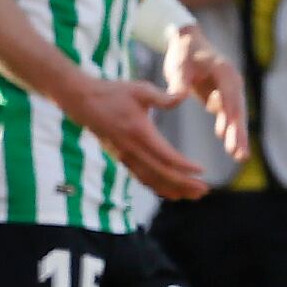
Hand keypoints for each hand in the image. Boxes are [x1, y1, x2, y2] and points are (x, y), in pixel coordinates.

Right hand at [67, 74, 207, 199]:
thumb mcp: (140, 90)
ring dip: (172, 189)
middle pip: (161, 174)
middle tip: (204, 190)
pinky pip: (141, 178)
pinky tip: (172, 192)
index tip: (201, 171)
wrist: (82, 101)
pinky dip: (157, 187)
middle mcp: (131, 149)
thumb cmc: (113, 93)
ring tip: (193, 196)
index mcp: (139, 133)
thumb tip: (184, 95)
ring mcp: (125, 156)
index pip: (165, 156)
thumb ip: (163, 96)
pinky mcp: (121, 158)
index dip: (184, 166)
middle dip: (183, 184)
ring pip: (151, 180)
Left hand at [161, 25, 251, 162]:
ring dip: (237, 136)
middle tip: (239, 153)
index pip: (230, 95)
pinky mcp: (223, 98)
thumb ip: (179, 82)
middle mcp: (232, 82)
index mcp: (224, 71)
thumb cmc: (183, 53)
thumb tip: (177, 98)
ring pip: (236, 117)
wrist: (187, 43)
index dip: (230, 113)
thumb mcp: (178, 66)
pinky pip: (229, 118)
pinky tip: (230, 148)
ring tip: (240, 157)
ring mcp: (230, 91)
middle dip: (238, 133)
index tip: (230, 131)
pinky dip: (229, 132)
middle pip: (238, 110)